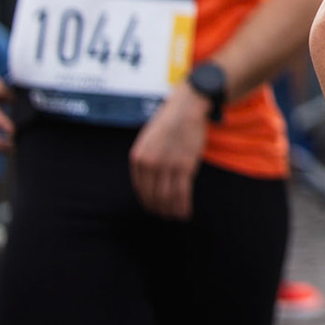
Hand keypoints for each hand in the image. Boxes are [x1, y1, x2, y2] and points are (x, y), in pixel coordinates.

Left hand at [129, 83, 210, 219]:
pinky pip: (182, 192)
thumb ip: (146, 158)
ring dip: (171, 211)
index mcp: (138, 158)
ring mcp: (167, 165)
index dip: (147, 202)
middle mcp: (149, 164)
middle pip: (153, 196)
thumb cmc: (169, 121)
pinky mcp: (184, 166)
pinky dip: (183, 206)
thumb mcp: (149, 138)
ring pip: (167, 197)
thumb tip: (150, 179)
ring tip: (176, 218)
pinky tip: (185, 213)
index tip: (153, 209)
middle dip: (159, 210)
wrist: (187, 107)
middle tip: (165, 217)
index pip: (141, 189)